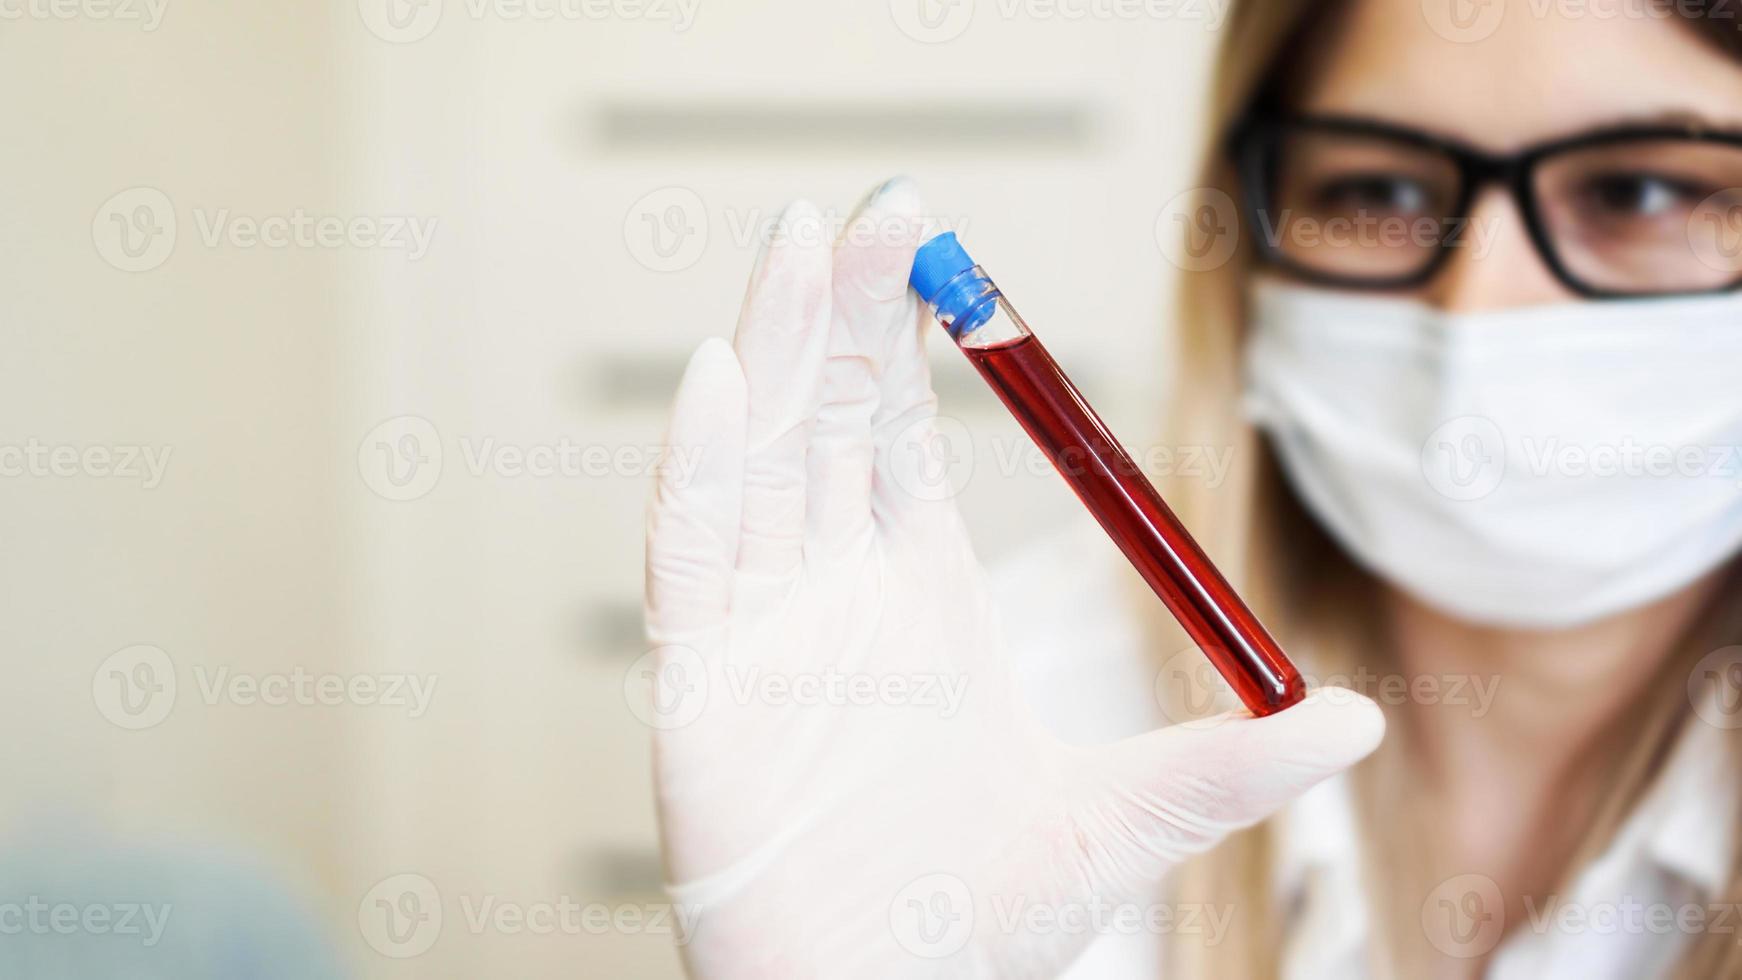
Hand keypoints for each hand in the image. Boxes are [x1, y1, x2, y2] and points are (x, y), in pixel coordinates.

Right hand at [642, 178, 1384, 978]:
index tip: (940, 257)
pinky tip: (720, 380)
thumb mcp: (1119, 826)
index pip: (901, 435)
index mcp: (917, 597)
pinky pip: (687, 556)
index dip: (913, 343)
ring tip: (799, 245)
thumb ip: (1227, 767)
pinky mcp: (697, 685)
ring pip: (758, 457)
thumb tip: (1356, 718)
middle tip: (875, 207)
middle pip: (826, 419)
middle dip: (843, 311)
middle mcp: (831, 593)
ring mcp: (761, 630)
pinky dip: (698, 468)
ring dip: (774, 350)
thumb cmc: (974, 923)